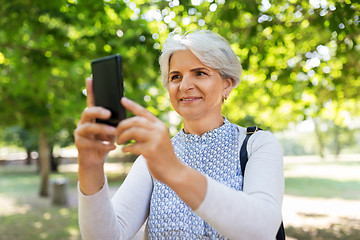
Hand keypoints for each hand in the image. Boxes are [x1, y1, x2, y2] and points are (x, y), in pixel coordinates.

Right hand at [74, 78, 116, 193]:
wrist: (96, 159)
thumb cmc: (105, 141)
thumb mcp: (112, 129)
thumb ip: (115, 119)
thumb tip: (125, 104)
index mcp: (92, 116)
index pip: (91, 100)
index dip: (91, 89)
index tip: (91, 78)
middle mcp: (83, 122)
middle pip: (87, 112)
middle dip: (98, 111)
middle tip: (109, 113)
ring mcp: (80, 133)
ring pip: (88, 128)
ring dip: (102, 129)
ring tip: (114, 132)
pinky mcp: (80, 145)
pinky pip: (89, 143)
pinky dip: (102, 145)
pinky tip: (112, 146)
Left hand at [116, 97, 181, 182]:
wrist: (173, 171)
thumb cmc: (161, 155)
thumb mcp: (156, 139)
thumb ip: (146, 131)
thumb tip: (128, 125)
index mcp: (160, 125)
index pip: (144, 112)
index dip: (132, 105)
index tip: (122, 100)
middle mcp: (159, 130)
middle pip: (135, 121)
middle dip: (122, 126)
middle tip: (116, 132)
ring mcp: (156, 140)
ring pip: (133, 131)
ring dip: (122, 136)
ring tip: (119, 142)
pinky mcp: (151, 151)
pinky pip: (133, 146)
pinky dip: (126, 148)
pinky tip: (125, 150)